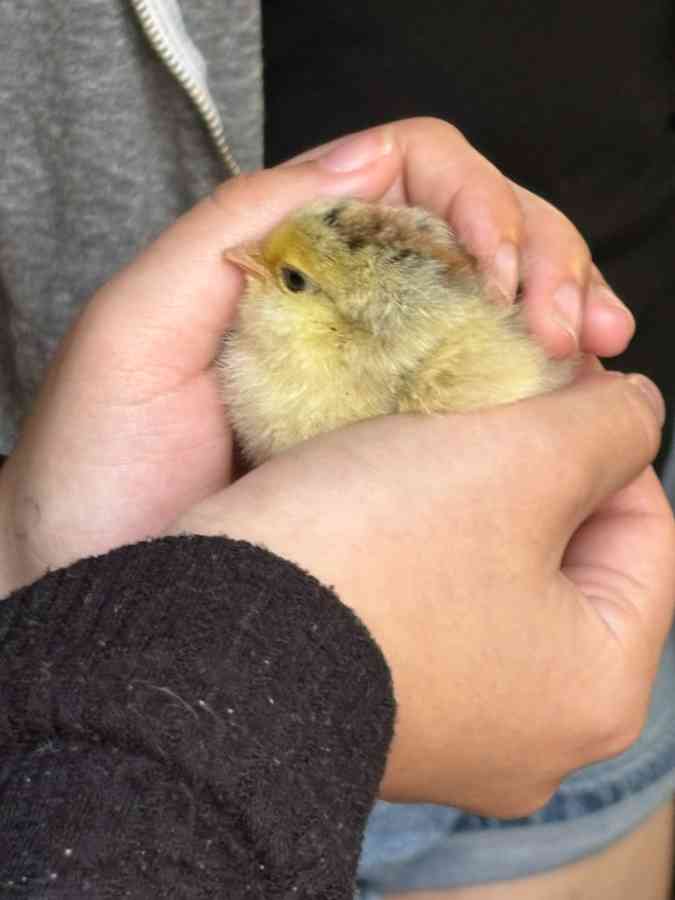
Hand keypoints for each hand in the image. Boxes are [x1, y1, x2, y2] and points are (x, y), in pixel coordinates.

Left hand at [0, 118, 633, 594]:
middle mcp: (342, 313)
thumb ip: (238, 227)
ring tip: (590, 350)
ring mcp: (376, 382)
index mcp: (290, 266)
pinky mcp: (398, 455)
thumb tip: (368, 158)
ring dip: (558, 312)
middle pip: (473, 238)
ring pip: (493, 312)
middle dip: (542, 259)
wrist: (115, 608)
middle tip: (570, 324)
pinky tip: (566, 400)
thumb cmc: (95, 477)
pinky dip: (540, 391)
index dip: (478, 204)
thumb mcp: (135, 333)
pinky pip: (485, 397)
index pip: (413, 182)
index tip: (500, 271)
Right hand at [173, 370, 673, 816]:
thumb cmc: (371, 556)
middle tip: (486, 407)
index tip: (551, 383)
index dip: (602, 437)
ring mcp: (453, 733)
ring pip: (493, 582)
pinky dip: (419, 552)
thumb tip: (639, 409)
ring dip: (471, 505)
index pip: (646, 528)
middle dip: (532, 471)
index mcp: (594, 688)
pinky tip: (378, 506)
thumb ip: (610, 425)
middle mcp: (535, 735)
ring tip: (428, 446)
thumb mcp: (515, 461)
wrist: (198, 647)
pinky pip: (431, 613)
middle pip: (567, 559)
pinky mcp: (381, 711)